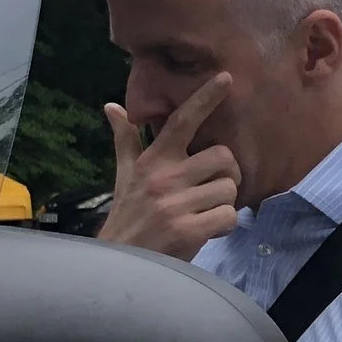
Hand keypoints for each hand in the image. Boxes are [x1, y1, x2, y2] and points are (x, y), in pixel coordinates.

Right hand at [99, 74, 240, 258]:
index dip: (206, 98)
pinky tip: (206, 231)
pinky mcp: (188, 231)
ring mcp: (176, 205)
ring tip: (204, 213)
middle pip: (223, 157)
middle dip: (227, 174)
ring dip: (224, 204)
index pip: (182, 121)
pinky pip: (228, 216)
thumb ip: (126, 141)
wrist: (120, 263)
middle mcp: (164, 178)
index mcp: (153, 161)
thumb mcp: (125, 176)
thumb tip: (112, 107)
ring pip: (229, 189)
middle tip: (213, 188)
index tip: (226, 78)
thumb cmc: (128, 215)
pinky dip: (224, 226)